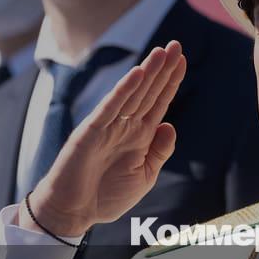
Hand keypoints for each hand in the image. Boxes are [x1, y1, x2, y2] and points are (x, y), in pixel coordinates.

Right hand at [21, 40, 186, 236]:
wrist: (74, 213)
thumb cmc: (107, 195)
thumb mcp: (145, 175)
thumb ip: (160, 151)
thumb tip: (170, 125)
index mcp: (140, 135)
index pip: (159, 101)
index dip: (171, 81)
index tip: (183, 60)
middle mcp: (126, 125)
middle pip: (149, 91)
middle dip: (163, 69)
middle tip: (177, 45)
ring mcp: (109, 126)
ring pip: (132, 93)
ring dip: (147, 72)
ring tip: (163, 52)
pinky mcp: (91, 131)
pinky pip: (110, 107)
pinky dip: (123, 90)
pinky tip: (137, 74)